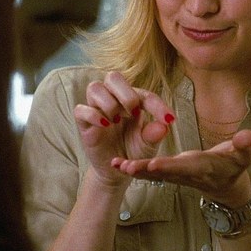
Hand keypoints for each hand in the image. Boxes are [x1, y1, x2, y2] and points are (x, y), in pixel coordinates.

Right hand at [73, 71, 174, 187]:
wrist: (115, 173)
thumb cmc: (133, 152)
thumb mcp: (147, 146)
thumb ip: (154, 135)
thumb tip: (163, 126)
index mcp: (132, 102)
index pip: (143, 94)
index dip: (157, 105)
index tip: (169, 120)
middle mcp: (113, 100)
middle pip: (113, 77)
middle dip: (125, 93)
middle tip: (134, 112)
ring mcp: (97, 110)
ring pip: (95, 88)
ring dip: (109, 102)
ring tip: (117, 120)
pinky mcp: (84, 123)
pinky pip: (81, 110)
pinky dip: (93, 115)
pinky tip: (105, 125)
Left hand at [112, 129, 250, 205]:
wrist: (227, 184)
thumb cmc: (236, 165)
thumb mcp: (245, 156)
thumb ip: (245, 146)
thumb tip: (249, 136)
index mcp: (203, 167)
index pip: (185, 167)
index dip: (169, 167)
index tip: (153, 164)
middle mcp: (186, 173)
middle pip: (163, 173)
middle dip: (144, 170)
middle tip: (126, 167)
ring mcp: (176, 175)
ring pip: (152, 174)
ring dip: (134, 170)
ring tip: (115, 165)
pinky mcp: (169, 173)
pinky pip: (148, 172)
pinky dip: (133, 168)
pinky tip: (115, 164)